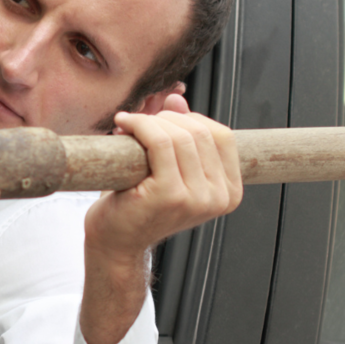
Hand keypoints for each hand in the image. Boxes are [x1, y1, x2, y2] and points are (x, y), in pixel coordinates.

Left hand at [79, 95, 242, 343]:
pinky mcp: (170, 195)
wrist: (116, 243)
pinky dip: (140, 126)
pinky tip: (123, 126)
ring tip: (128, 126)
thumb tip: (177, 100)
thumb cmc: (138, 207)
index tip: (161, 122)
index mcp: (228, 192)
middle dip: (165, 119)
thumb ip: (179, 135)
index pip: (221, 135)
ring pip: (179, 135)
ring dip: (149, 121)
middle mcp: (219, 197)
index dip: (190, 120)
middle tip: (138, 124)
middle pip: (200, 131)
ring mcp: (197, 198)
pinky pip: (160, 142)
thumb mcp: (166, 168)